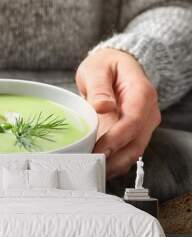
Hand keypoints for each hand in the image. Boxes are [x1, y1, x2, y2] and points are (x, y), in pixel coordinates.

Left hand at [76, 48, 160, 177]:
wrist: (115, 65)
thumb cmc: (105, 66)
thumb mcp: (97, 69)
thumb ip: (99, 87)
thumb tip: (103, 106)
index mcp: (141, 94)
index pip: (132, 122)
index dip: (116, 140)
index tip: (98, 151)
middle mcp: (147, 113)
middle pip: (136, 144)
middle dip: (114, 160)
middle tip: (89, 168)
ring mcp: (143, 125)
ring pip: (133, 153)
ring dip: (113, 166)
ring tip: (90, 172)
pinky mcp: (134, 133)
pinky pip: (127, 153)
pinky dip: (113, 163)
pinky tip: (97, 167)